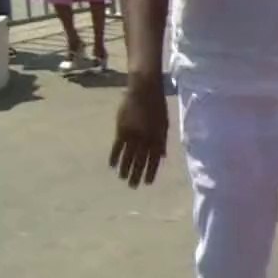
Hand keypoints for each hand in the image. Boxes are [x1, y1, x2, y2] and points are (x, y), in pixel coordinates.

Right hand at [110, 72, 168, 187]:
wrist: (144, 91)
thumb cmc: (157, 106)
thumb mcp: (164, 123)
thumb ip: (161, 141)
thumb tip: (161, 157)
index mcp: (158, 137)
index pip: (154, 159)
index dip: (151, 172)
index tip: (147, 183)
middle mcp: (145, 138)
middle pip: (140, 161)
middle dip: (136, 174)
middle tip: (133, 186)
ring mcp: (132, 135)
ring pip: (127, 156)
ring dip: (125, 169)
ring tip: (123, 179)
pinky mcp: (121, 129)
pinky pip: (117, 147)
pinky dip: (114, 157)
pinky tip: (112, 166)